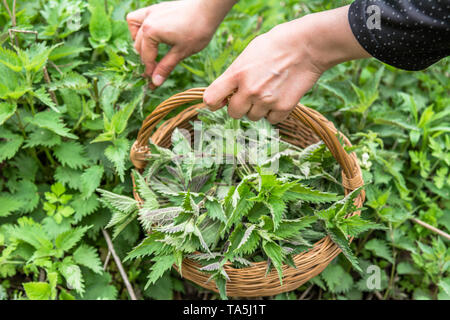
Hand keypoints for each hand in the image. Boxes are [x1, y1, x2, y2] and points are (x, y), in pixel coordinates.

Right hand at [127, 0, 234, 86]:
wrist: (208, 9)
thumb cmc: (197, 30)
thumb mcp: (181, 52)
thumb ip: (165, 67)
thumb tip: (155, 83)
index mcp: (150, 32)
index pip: (146, 57)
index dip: (150, 72)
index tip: (153, 83)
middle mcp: (146, 21)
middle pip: (139, 46)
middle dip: (146, 60)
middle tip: (154, 72)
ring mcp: (150, 12)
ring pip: (134, 30)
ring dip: (139, 43)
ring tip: (151, 53)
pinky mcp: (156, 8)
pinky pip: (139, 17)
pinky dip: (140, 27)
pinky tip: (150, 36)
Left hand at [203, 5, 370, 123]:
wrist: (306, 46)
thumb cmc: (274, 46)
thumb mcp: (247, 55)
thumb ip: (234, 75)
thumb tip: (225, 94)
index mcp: (236, 74)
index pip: (211, 99)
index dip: (213, 103)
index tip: (219, 102)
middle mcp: (249, 90)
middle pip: (233, 113)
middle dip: (239, 106)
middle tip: (250, 95)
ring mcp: (266, 100)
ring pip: (253, 117)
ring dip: (258, 109)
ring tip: (268, 91)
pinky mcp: (283, 107)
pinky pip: (271, 120)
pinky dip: (274, 113)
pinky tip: (279, 97)